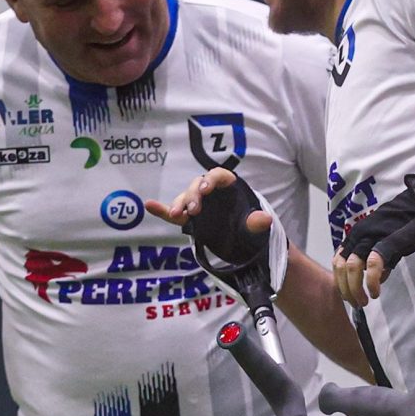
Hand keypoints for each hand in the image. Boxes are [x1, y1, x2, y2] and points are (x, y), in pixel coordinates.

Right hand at [145, 167, 272, 240]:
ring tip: (175, 214)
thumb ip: (256, 222)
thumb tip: (265, 219)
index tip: (205, 189)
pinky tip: (149, 205)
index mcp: (227, 186)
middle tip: (194, 210)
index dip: (210, 180)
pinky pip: (172, 213)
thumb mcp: (253, 226)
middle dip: (193, 196)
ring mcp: (197, 204)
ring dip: (178, 204)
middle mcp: (209, 191)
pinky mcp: (188, 218)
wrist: (241, 240)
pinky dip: (161, 210)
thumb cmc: (247, 225)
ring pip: (184, 198)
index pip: (217, 176)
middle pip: (197, 186)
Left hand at [334, 175, 414, 306]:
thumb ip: (382, 260)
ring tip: (365, 301)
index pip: (338, 261)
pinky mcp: (388, 239)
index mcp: (358, 235)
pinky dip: (372, 280)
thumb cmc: (409, 221)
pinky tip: (376, 291)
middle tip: (357, 304)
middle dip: (346, 290)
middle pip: (341, 267)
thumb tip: (379, 278)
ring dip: (355, 288)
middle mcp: (360, 235)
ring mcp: (372, 236)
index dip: (341, 282)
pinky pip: (374, 263)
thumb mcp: (390, 241)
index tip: (349, 296)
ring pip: (353, 266)